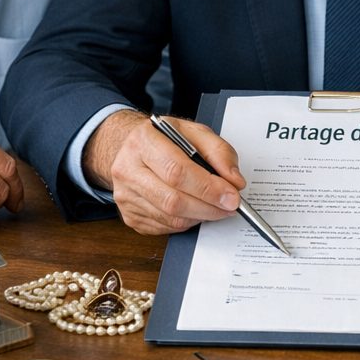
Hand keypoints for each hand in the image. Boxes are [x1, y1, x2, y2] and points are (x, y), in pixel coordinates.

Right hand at [88, 112, 243, 234]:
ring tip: (215, 207)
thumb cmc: (164, 140)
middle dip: (209, 207)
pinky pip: (165, 227)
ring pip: (170, 218)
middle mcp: (128, 169)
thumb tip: (234, 181)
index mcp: (144, 141)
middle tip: (229, 206)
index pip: (177, 171)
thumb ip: (219, 152)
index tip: (231, 195)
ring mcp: (125, 195)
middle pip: (173, 200)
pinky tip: (194, 209)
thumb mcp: (194, 132)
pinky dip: (187, 222)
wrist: (132, 148)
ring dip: (201, 216)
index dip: (208, 188)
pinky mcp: (129, 215)